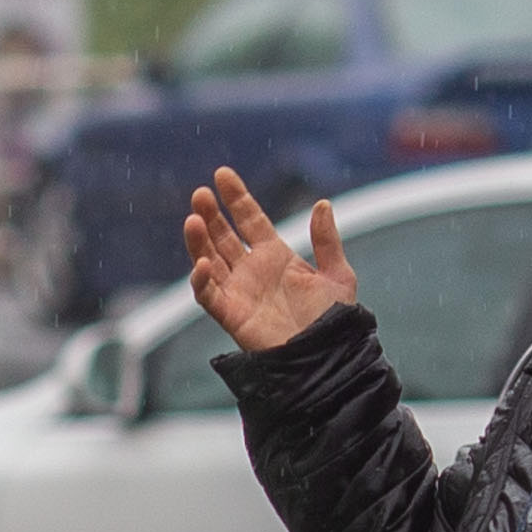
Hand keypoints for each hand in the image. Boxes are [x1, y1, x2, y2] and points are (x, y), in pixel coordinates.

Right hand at [182, 167, 359, 351]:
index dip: (236, 197)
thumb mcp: (337, 275)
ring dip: (199, 240)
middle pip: (223, 235)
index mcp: (275, 256)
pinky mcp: (231, 315)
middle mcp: (252, 270)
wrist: (327, 356)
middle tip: (201, 194)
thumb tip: (323, 204)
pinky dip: (202, 279)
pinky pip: (208, 295)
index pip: (249, 219)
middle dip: (211, 214)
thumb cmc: (333, 321)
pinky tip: (203, 262)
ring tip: (193, 218)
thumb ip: (327, 241)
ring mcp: (239, 291)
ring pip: (210, 259)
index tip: (222, 174)